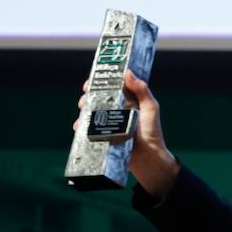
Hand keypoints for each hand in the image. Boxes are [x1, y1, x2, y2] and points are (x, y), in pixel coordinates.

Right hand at [76, 69, 179, 197]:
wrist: (149, 159)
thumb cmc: (152, 133)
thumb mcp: (150, 108)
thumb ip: (142, 90)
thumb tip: (127, 72)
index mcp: (125, 101)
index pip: (109, 87)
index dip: (98, 82)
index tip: (91, 82)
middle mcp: (115, 111)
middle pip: (96, 99)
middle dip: (87, 97)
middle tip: (85, 99)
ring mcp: (108, 125)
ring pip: (90, 114)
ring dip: (83, 111)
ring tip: (82, 111)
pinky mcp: (103, 138)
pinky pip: (89, 131)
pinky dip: (81, 128)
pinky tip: (79, 127)